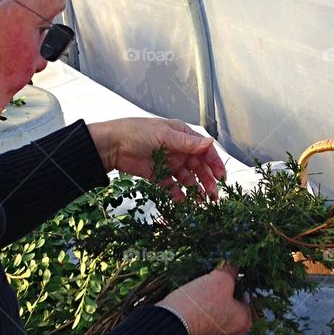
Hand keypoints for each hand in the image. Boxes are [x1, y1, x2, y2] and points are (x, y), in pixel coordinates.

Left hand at [87, 117, 225, 199]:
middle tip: (213, 195)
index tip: (222, 177)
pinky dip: (177, 194)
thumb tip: (210, 142)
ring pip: (186, 178)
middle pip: (197, 166)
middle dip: (207, 180)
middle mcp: (178, 149)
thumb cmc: (137, 132)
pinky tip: (184, 202)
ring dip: (195, 189)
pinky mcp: (157, 175)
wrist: (111, 145)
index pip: (204, 150)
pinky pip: (171, 186)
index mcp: (182, 136)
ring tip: (201, 202)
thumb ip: (188, 143)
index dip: (214, 163)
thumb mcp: (164, 136)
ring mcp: (168, 162)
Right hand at [157, 265, 251, 334]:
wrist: (172, 322)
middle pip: (232, 305)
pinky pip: (205, 318)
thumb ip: (231, 270)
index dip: (238, 282)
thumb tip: (234, 265)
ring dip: (211, 300)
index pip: (246, 297)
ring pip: (218, 312)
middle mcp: (232, 333)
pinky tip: (194, 299)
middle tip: (215, 280)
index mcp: (244, 321)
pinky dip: (201, 309)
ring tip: (202, 288)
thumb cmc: (201, 304)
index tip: (228, 275)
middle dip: (224, 292)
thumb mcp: (221, 278)